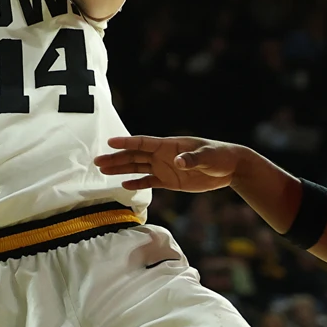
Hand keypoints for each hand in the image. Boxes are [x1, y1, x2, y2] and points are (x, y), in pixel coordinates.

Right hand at [95, 136, 245, 192]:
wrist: (230, 168)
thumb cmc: (220, 156)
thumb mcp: (208, 156)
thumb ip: (192, 159)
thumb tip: (178, 162)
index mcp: (170, 145)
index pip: (143, 143)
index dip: (126, 142)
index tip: (110, 142)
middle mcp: (163, 155)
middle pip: (134, 156)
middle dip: (116, 158)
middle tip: (97, 161)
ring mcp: (165, 168)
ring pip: (138, 168)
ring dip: (121, 169)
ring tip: (103, 170)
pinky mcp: (170, 181)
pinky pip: (150, 181)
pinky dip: (137, 183)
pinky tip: (124, 185)